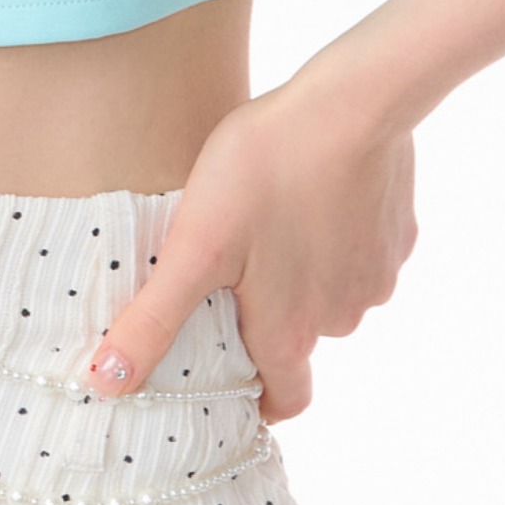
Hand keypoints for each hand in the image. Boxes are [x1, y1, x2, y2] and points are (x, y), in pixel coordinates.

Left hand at [84, 59, 418, 423]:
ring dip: (302, 276)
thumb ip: (153, 319)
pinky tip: (308, 196)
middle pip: (301, 341)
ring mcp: (377, 277)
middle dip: (269, 319)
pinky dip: (335, 238)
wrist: (353, 104)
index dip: (257, 398)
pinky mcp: (398, 235)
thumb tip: (106, 382)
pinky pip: (360, 254)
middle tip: (230, 275)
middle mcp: (343, 318)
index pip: (285, 400)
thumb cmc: (266, 170)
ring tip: (266, 225)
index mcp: (291, 332)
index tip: (230, 380)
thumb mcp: (193, 246)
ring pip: (331, 296)